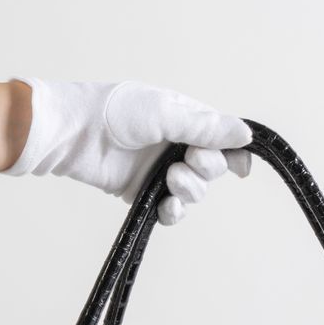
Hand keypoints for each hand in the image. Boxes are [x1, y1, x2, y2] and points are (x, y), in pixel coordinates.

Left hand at [1, 79, 251, 223]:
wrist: (78, 134)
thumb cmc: (117, 112)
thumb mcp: (168, 113)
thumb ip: (207, 129)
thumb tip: (246, 135)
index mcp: (187, 120)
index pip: (222, 140)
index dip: (235, 155)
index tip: (241, 170)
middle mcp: (178, 146)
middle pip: (213, 169)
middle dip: (207, 168)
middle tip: (189, 159)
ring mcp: (162, 171)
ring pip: (195, 192)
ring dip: (189, 189)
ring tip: (170, 178)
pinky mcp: (146, 194)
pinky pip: (172, 211)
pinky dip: (174, 211)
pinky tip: (168, 205)